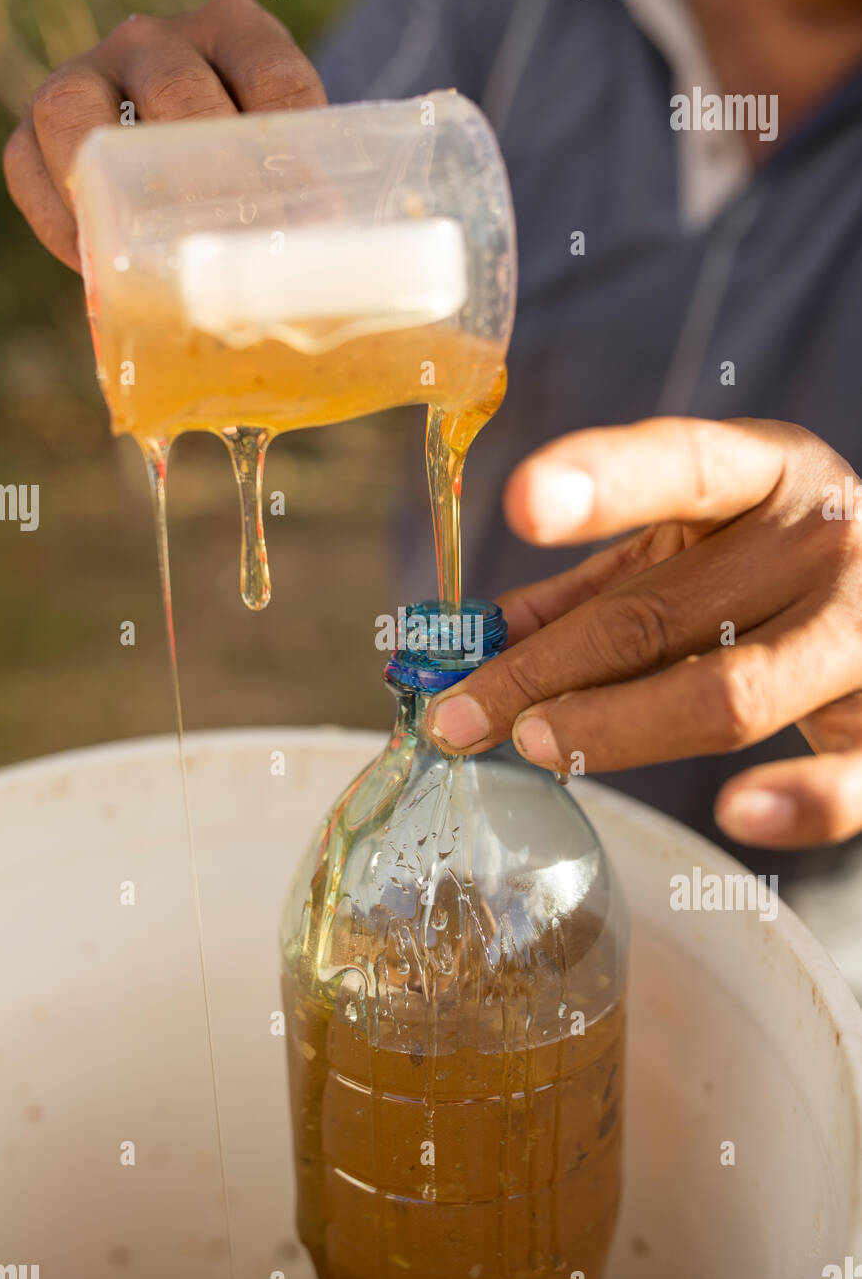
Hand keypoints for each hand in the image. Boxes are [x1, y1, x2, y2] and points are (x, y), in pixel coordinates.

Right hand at [2, 0, 325, 270]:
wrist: (170, 167)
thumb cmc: (236, 173)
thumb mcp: (274, 164)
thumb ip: (297, 194)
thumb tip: (321, 242)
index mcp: (234, 35)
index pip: (272, 76)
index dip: (291, 148)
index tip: (315, 212)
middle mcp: (156, 43)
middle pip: (176, 91)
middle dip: (208, 172)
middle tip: (234, 238)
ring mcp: (90, 74)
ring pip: (79, 112)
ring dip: (114, 187)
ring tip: (152, 250)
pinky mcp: (38, 127)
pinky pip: (28, 164)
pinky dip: (60, 222)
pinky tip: (98, 265)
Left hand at [427, 417, 861, 848]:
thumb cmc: (779, 573)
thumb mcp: (694, 549)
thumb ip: (594, 589)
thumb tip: (475, 640)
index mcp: (771, 474)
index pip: (684, 466)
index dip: (604, 481)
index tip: (522, 500)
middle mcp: (825, 541)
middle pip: (658, 615)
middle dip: (541, 671)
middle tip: (456, 716)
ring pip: (729, 692)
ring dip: (615, 727)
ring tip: (533, 745)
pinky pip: (849, 778)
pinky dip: (795, 803)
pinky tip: (735, 812)